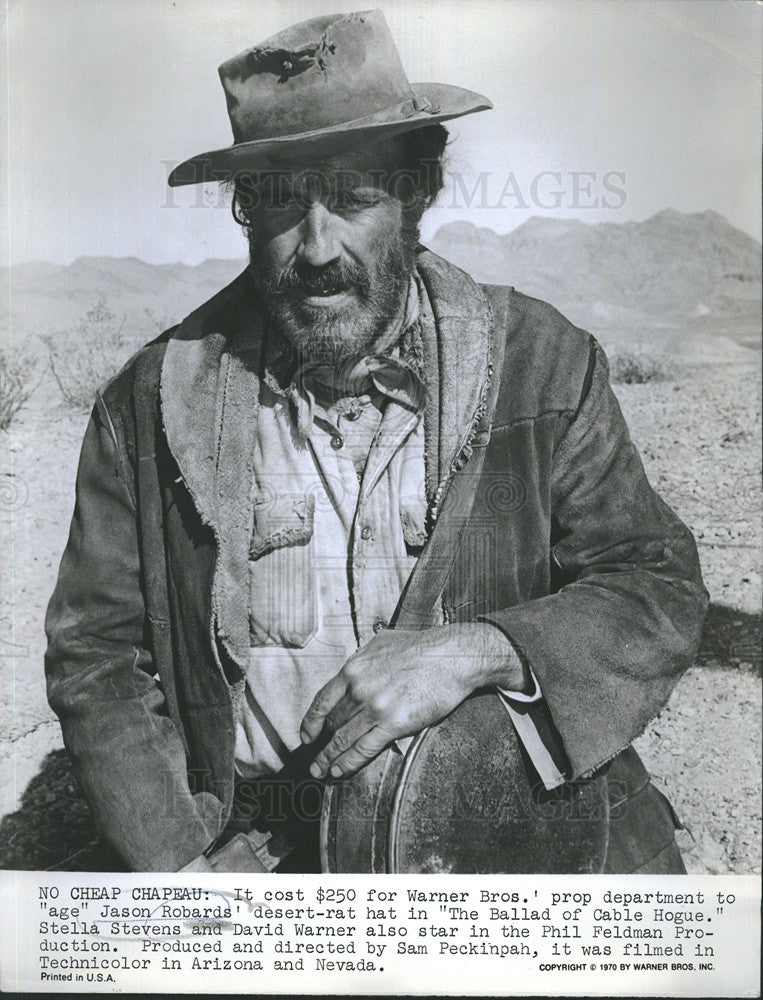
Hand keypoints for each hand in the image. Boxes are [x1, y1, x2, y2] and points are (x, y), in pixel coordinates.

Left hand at [300, 622, 523, 778]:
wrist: (452, 656)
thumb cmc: (422, 646)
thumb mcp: (383, 642)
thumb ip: (363, 657)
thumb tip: (355, 667)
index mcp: (353, 668)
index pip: (323, 700)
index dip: (311, 722)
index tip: (306, 736)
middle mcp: (359, 688)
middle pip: (333, 722)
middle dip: (321, 744)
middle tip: (314, 760)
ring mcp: (376, 707)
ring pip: (344, 739)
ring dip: (329, 758)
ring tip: (321, 772)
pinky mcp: (395, 723)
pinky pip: (365, 748)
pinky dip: (349, 762)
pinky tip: (340, 771)